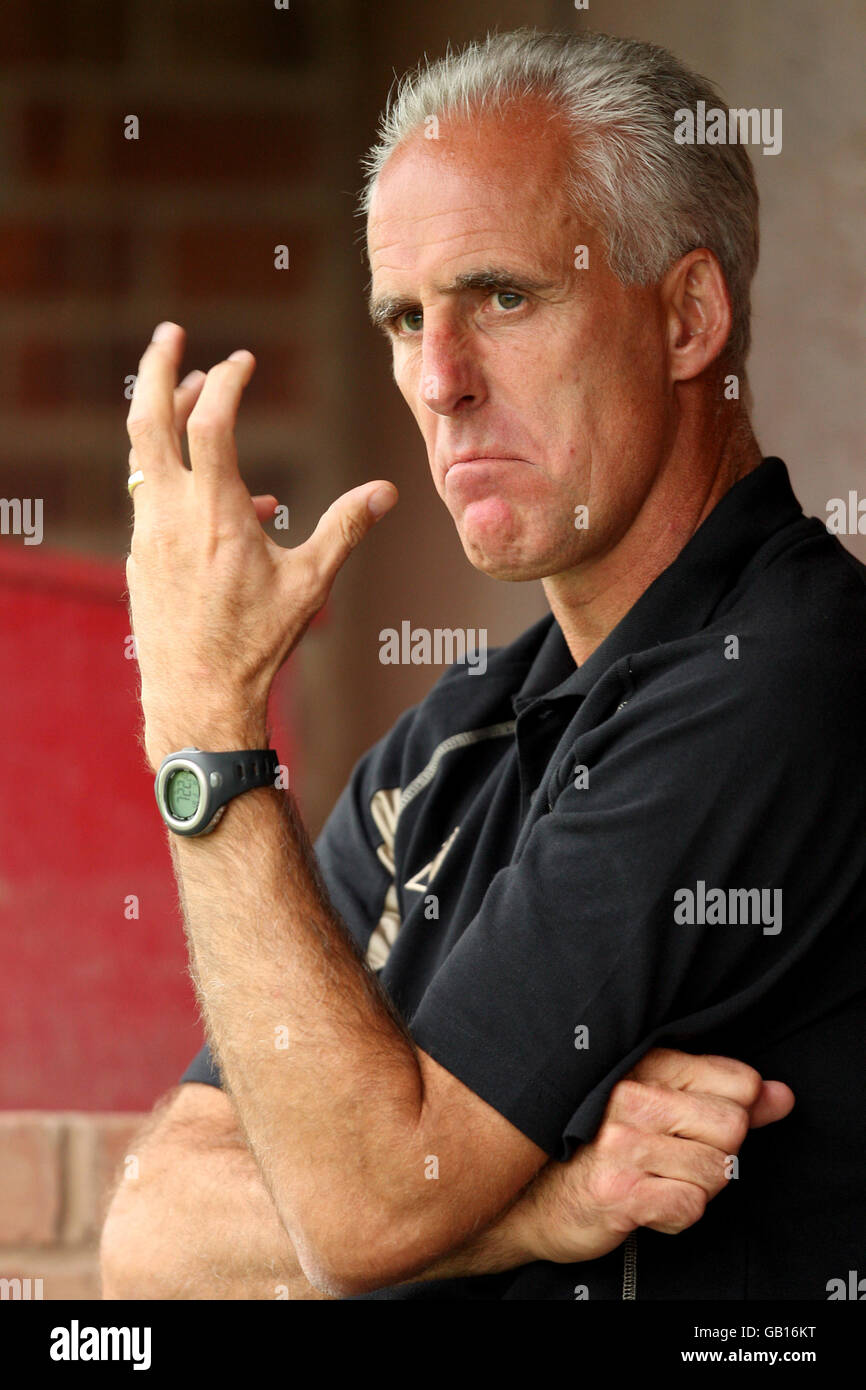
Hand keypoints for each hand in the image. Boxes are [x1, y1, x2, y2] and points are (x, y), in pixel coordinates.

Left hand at [125, 322, 397, 766]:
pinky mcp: (139, 558)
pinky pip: (151, 498)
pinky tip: (219, 496)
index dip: (228, 381)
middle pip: (147, 418)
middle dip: (156, 368)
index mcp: (214, 511)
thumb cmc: (256, 643)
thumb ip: (346, 527)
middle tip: (170, 333)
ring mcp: (147, 535)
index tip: (245, 361)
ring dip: (163, 419)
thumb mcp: (310, 583)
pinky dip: (172, 474)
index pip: (211, 420)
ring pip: (143, 457)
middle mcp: (169, 514)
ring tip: (191, 398)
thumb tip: (389, 491)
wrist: (197, 698)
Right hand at [509, 1049, 794, 1264]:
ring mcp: (623, 1144)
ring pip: (717, 1171)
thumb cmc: (595, 1146)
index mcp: (644, 1065)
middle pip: (733, 1126)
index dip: (735, 1112)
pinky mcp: (619, 1192)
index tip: (702, 1125)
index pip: (738, 1081)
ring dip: (696, 1188)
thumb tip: (782, 1095)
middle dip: (716, 1153)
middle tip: (675, 1157)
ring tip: (657, 1179)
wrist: (525, 1197)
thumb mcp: (658, 1105)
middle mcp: (631, 1096)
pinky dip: (676, 1215)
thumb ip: (723, 1097)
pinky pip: (690, 1207)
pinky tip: (648, 1204)